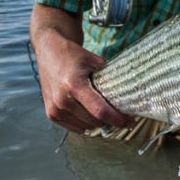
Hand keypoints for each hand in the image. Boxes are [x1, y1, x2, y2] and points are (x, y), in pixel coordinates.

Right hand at [30, 4, 134, 132]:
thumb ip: (109, 76)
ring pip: (85, 126)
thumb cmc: (72, 54)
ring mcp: (55, 108)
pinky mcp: (51, 114)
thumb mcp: (93, 60)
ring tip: (105, 111)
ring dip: (97, 123)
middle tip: (121, 114)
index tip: (130, 122)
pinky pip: (74, 127)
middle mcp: (62, 100)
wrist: (48, 51)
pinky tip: (91, 114)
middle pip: (94, 121)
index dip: (117, 119)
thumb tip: (128, 91)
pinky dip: (85, 124)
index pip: (99, 110)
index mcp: (74, 85)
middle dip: (110, 120)